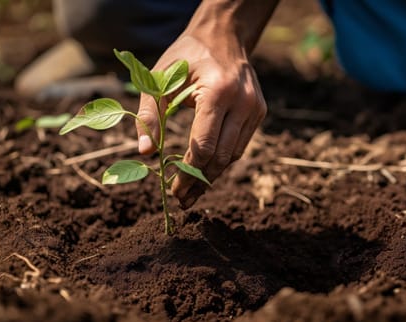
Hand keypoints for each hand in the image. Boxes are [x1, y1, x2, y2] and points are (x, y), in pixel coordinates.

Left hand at [135, 33, 266, 207]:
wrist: (222, 37)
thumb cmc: (185, 58)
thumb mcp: (159, 79)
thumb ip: (149, 115)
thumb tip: (145, 153)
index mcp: (218, 92)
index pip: (204, 145)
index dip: (187, 173)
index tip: (173, 190)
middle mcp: (242, 102)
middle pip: (221, 156)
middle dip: (199, 182)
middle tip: (182, 199)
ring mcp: (255, 108)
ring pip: (233, 155)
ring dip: (212, 176)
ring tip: (192, 193)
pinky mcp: (259, 112)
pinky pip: (240, 145)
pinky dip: (222, 161)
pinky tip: (206, 171)